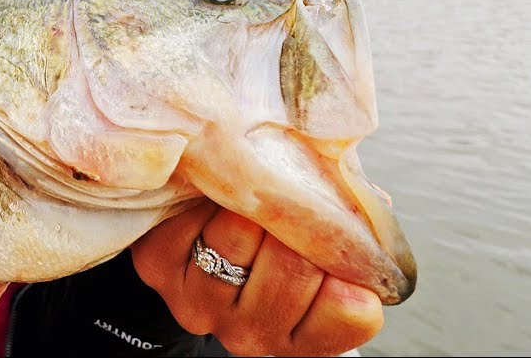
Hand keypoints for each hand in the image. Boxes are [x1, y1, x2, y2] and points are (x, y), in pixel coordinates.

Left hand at [131, 201, 383, 356]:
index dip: (349, 259)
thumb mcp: (327, 229)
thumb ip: (355, 225)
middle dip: (297, 220)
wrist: (203, 223)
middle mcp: (251, 334)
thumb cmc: (279, 226)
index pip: (352, 309)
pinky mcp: (157, 268)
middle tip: (287, 205)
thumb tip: (372, 204)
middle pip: (296, 265)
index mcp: (303, 335)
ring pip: (239, 235)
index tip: (335, 234)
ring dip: (249, 204)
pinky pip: (192, 217)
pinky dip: (207, 196)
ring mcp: (200, 305)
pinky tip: (212, 201)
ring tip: (249, 202)